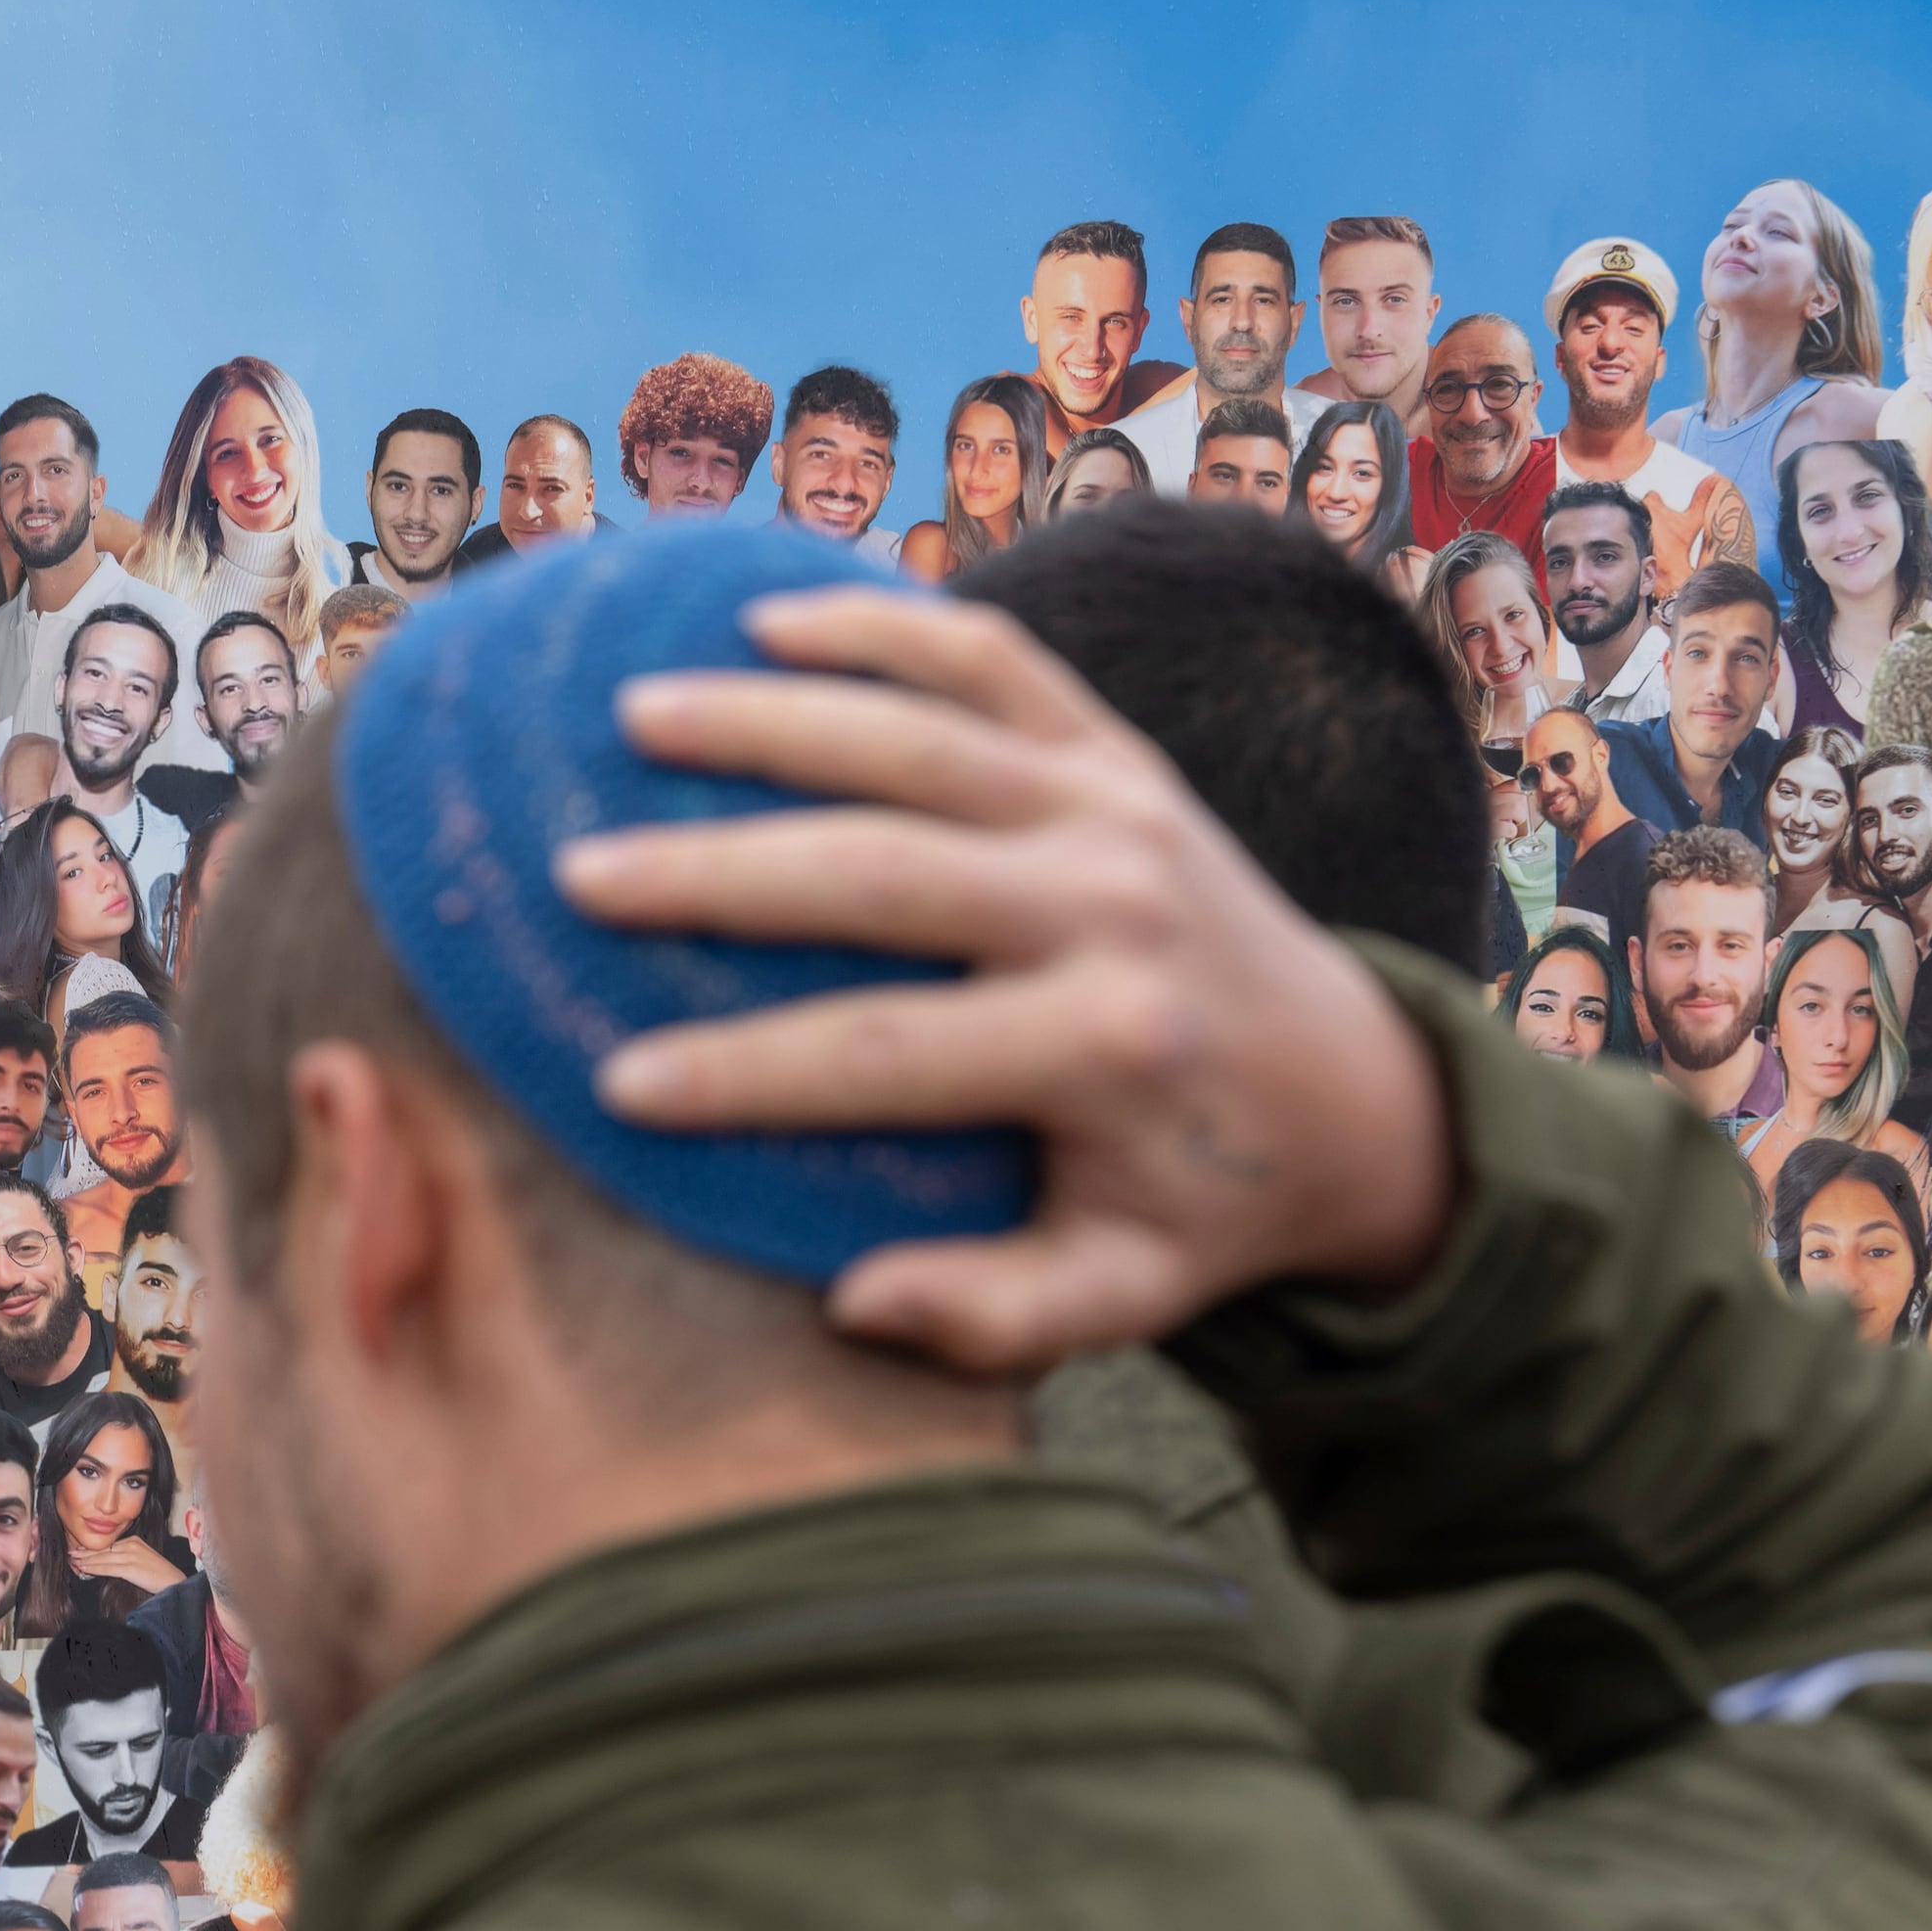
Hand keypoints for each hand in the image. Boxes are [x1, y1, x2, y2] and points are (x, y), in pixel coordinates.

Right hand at [564, 584, 1458, 1374]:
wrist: (1352, 1089)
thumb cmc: (1198, 1206)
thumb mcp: (1124, 1292)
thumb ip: (999, 1316)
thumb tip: (854, 1302)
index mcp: (1110, 1045)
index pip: (888, 1055)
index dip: (746, 1073)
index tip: (614, 1087)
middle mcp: (1116, 907)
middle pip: (885, 871)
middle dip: (720, 872)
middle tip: (578, 877)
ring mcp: (1119, 809)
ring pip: (924, 738)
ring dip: (771, 718)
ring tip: (633, 716)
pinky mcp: (1119, 753)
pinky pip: (994, 661)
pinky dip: (884, 623)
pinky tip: (766, 614)